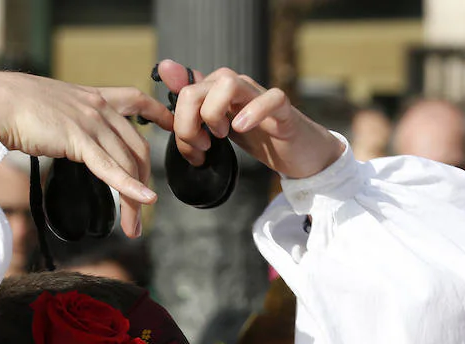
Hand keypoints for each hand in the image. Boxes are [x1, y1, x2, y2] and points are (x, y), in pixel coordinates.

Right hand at [0, 72, 173, 237]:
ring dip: (134, 199)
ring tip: (133, 227)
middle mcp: (98, 106)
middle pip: (137, 147)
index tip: (171, 128)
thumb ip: (68, 122)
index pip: (136, 100)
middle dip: (144, 183)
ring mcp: (90, 121)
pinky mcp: (79, 138)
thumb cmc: (13, 108)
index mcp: (92, 96)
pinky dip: (130, 186)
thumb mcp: (51, 110)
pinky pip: (111, 167)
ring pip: (126, 162)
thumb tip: (67, 138)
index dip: (158, 114)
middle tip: (143, 213)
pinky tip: (144, 201)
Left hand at [156, 59, 342, 178]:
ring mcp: (260, 95)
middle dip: (188, 125)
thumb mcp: (220, 126)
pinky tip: (241, 128)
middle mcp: (237, 86)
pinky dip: (252, 112)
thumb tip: (167, 70)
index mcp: (218, 90)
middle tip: (201, 149)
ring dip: (213, 115)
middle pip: (196, 90)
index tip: (189, 148)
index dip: (178, 123)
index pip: (183, 93)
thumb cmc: (259, 136)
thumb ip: (194, 105)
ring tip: (220, 137)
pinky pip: (270, 97)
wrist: (297, 152)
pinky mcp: (284, 109)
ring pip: (228, 83)